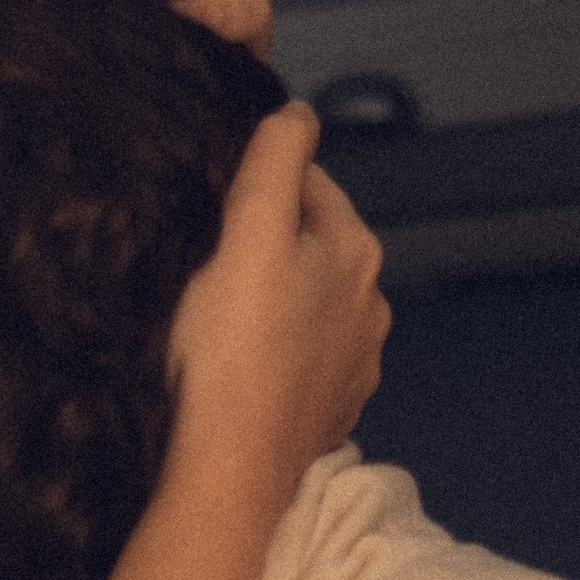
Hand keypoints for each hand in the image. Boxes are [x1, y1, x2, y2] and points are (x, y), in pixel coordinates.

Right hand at [169, 102, 387, 486]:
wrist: (229, 466)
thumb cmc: (231, 350)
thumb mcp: (247, 229)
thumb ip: (277, 158)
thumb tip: (297, 113)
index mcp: (355, 251)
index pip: (307, 184)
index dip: (255, 191)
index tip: (215, 219)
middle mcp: (370, 307)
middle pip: (308, 248)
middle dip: (266, 250)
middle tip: (209, 274)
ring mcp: (355, 365)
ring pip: (306, 308)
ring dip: (271, 307)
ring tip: (221, 328)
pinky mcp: (330, 412)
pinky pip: (300, 365)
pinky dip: (274, 361)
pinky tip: (239, 372)